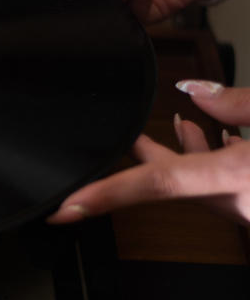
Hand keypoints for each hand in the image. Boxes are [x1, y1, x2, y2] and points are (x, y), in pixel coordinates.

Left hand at [48, 81, 249, 225]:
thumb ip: (240, 103)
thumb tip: (197, 91)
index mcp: (237, 177)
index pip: (158, 182)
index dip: (107, 194)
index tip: (68, 207)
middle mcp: (236, 202)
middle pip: (167, 177)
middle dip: (143, 154)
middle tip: (118, 139)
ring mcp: (244, 208)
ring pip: (192, 181)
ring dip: (178, 153)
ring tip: (173, 123)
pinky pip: (216, 186)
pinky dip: (210, 160)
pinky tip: (217, 136)